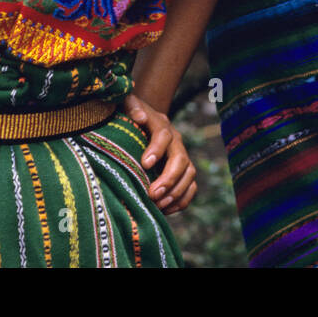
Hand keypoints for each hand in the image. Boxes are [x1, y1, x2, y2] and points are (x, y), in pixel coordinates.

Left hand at [120, 93, 195, 214]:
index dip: (156, 149)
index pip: (163, 135)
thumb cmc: (129, 116)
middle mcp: (175, 141)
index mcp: (160, 125)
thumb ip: (131, 106)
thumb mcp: (127, 106)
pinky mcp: (183, 172)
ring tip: (159, 205)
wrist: (142, 121)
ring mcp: (181, 157)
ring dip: (176, 192)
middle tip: (153, 194)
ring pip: (189, 174)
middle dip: (169, 179)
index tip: (144, 164)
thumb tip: (139, 117)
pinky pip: (191, 187)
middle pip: (180, 159)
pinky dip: (182, 201)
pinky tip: (166, 211)